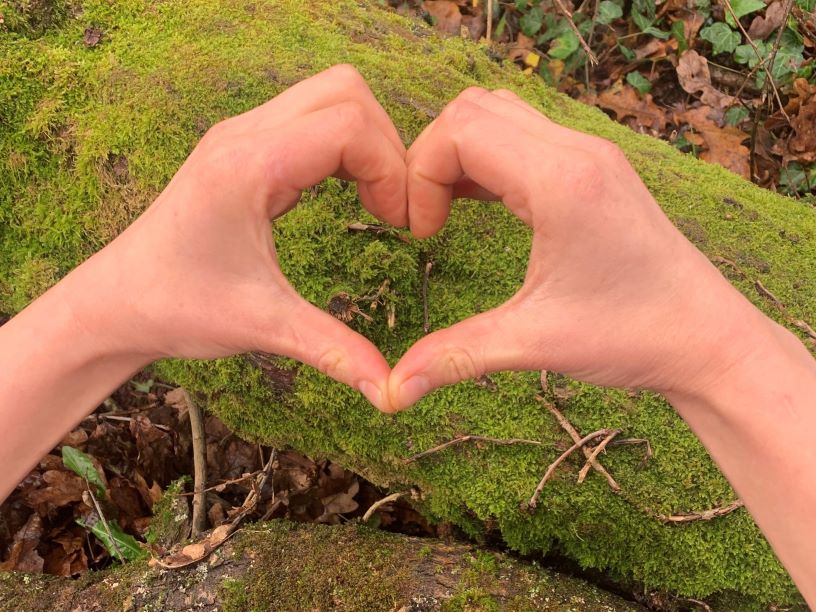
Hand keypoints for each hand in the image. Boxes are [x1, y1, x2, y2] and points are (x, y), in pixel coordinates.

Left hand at [65, 65, 405, 410]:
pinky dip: (343, 145)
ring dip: (367, 142)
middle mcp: (243, 134)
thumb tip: (392, 389)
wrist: (117, 301)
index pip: (349, 125)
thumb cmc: (177, 307)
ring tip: (375, 200)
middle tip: (393, 208)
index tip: (400, 224)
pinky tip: (347, 191)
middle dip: (387, 146)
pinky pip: (311, 116)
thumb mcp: (263, 327)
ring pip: (331, 95)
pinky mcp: (243, 146)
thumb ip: (334, 350)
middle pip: (346, 91)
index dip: (392, 169)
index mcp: (247, 166)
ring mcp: (241, 134)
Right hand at [388, 87, 765, 409]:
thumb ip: (455, 356)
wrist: (709, 341)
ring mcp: (592, 156)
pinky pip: (527, 137)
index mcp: (562, 182)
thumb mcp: (534, 343)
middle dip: (433, 157)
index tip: (422, 233)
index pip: (461, 130)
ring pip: (501, 114)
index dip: (420, 175)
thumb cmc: (635, 336)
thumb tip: (393, 391)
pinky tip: (482, 204)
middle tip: (427, 217)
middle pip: (475, 109)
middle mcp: (579, 152)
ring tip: (448, 212)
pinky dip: (491, 160)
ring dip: (462, 155)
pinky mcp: (597, 170)